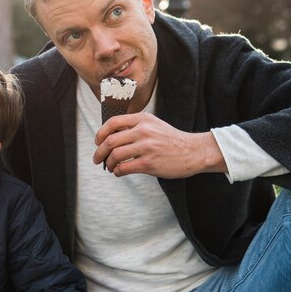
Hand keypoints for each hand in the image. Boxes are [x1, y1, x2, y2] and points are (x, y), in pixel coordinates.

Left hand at [93, 112, 227, 177]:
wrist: (193, 151)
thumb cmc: (172, 139)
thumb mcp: (154, 124)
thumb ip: (135, 126)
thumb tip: (111, 137)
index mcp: (143, 119)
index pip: (113, 122)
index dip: (100, 133)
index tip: (97, 142)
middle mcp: (143, 131)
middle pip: (110, 140)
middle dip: (99, 151)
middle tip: (97, 158)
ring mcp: (146, 147)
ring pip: (115, 155)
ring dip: (108, 163)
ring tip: (110, 167)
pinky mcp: (149, 163)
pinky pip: (124, 168)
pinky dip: (117, 171)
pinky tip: (119, 172)